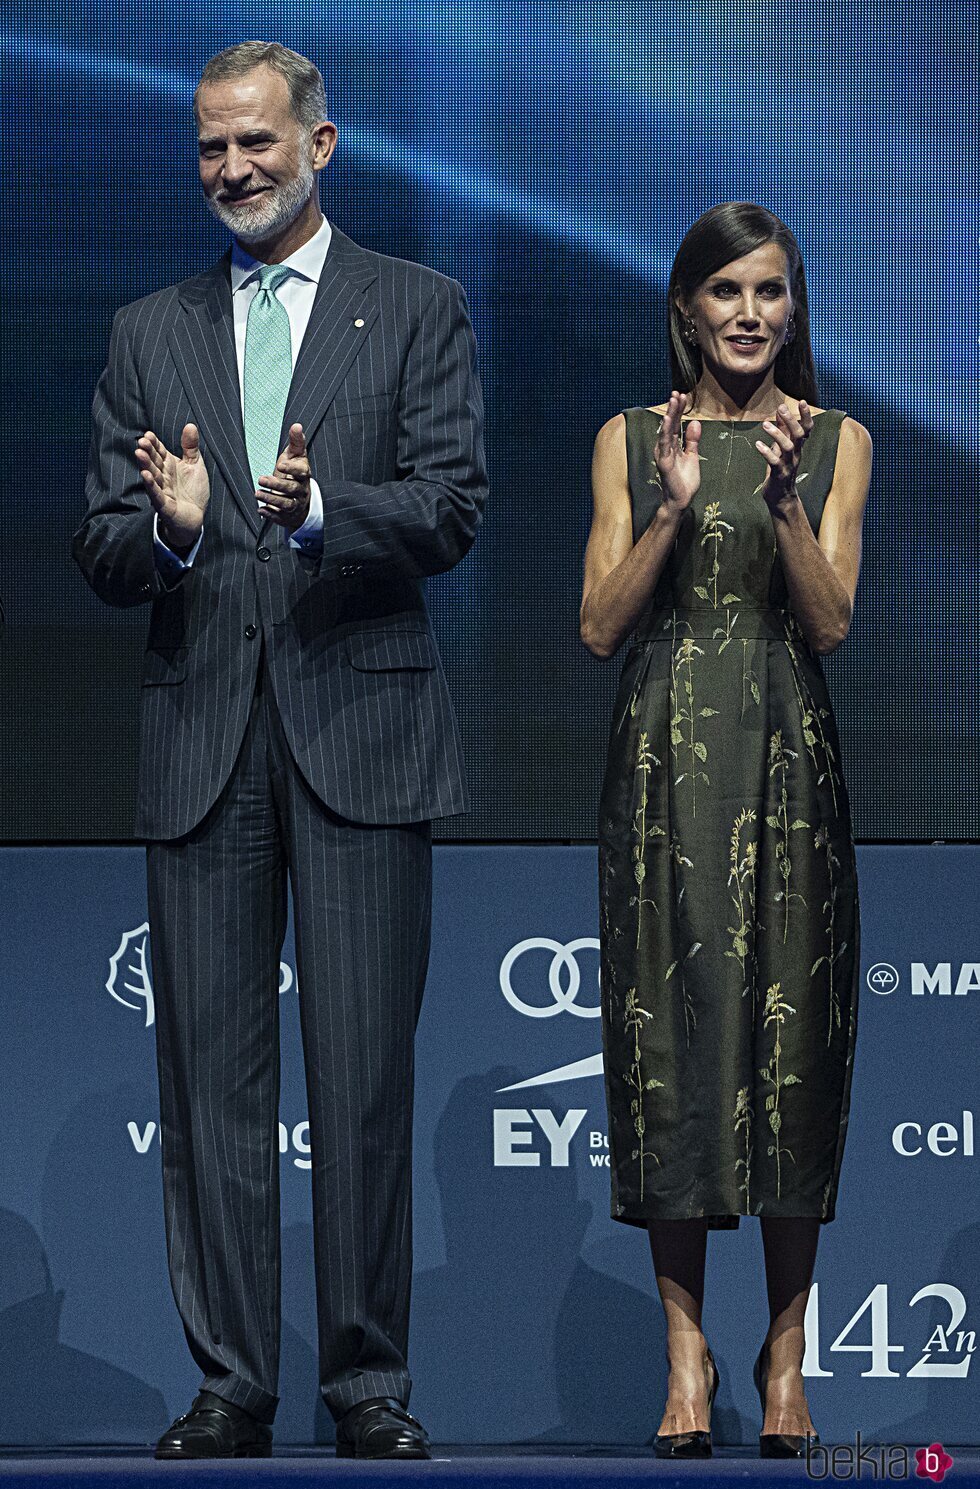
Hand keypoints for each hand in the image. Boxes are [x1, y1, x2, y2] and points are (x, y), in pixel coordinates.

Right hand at [136, 424, 209, 551]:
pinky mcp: (164, 505)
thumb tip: (190, 425)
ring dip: (146, 465)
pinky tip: (145, 475)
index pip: (159, 451)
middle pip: (154, 462)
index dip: (154, 444)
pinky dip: (151, 485)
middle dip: (147, 452)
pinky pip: (156, 494)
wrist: (195, 517)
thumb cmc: (193, 491)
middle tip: (141, 442)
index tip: (148, 434)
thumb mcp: (195, 465)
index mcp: (169, 465)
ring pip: (152, 476)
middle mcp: (163, 476)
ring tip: (139, 454)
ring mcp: (162, 490)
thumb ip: (191, 447)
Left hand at [257, 424, 310, 532]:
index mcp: (303, 475)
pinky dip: (270, 514)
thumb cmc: (294, 473)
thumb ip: (296, 442)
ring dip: (271, 499)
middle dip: (277, 485)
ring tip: (257, 494)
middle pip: (291, 489)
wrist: (299, 499)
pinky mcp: (287, 516)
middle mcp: (301, 491)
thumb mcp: (295, 456)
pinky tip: (260, 510)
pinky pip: (280, 517)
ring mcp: (295, 505)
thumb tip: (297, 425)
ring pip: (286, 504)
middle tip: (261, 479)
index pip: (302, 472)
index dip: (292, 468)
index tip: (280, 465)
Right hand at [654, 390, 701, 510]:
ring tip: (673, 400)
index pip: (675, 424)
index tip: (682, 396)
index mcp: (672, 446)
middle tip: (677, 392)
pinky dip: (665, 431)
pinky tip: (667, 420)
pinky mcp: (664, 462)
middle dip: (674, 408)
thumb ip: (692, 440)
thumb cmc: (685, 481)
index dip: (678, 410)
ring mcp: (663, 454)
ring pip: (666, 430)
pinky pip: (664, 444)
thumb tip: (694, 422)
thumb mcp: (692, 456)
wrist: (681, 500)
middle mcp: (665, 448)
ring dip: (670, 414)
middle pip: (670, 424)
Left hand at [755, 401, 813, 507]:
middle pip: (798, 435)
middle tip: (781, 408)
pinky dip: (766, 452)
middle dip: (791, 420)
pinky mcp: (779, 474)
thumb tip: (780, 412)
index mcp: (797, 447)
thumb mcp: (781, 448)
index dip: (805, 416)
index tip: (802, 402)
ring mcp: (788, 465)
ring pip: (787, 447)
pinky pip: (774, 462)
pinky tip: (758, 445)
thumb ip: (782, 431)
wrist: (781, 497)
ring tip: (765, 425)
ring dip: (777, 435)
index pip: (806, 429)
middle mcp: (795, 454)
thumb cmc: (780, 470)